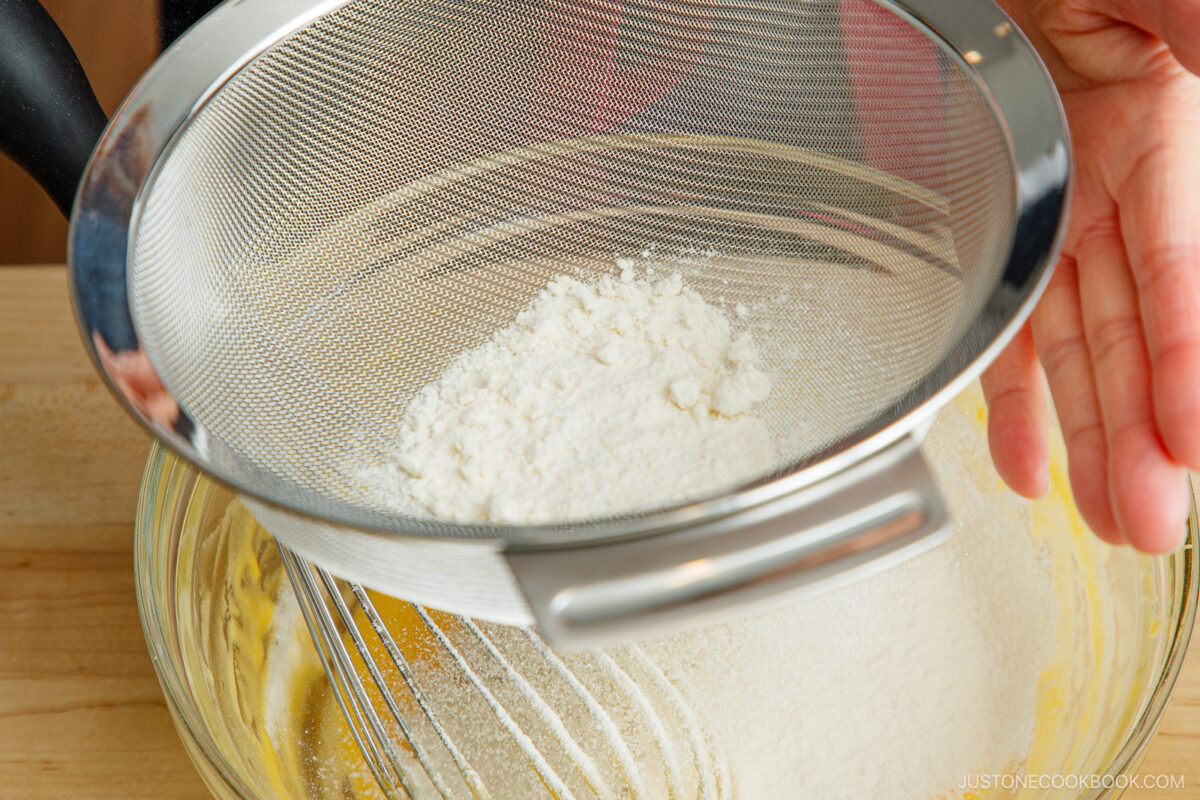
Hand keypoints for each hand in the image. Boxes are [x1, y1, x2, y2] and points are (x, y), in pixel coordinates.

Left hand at [983, 0, 1199, 551]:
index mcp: (1165, 140)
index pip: (1183, 277)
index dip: (1189, 362)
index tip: (1192, 445)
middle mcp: (1113, 195)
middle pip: (1137, 336)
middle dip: (1144, 436)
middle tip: (1151, 525)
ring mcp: (1055, 218)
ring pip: (1077, 349)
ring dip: (1090, 437)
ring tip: (1108, 519)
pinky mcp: (996, 228)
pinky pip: (1007, 326)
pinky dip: (1012, 398)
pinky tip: (1023, 466)